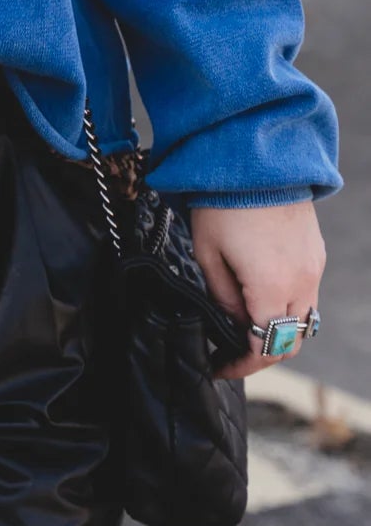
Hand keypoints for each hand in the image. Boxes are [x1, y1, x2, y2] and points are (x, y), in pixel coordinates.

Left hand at [190, 201, 325, 381]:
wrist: (256, 158)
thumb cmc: (223, 202)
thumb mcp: (208, 253)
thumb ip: (223, 296)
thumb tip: (235, 321)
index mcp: (271, 287)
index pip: (264, 347)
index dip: (240, 366)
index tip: (218, 367)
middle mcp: (301, 283)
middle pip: (289, 341)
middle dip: (261, 354)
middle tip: (230, 351)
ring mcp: (314, 267)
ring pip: (302, 320)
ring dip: (277, 330)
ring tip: (244, 324)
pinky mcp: (317, 252)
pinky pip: (307, 294)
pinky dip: (287, 305)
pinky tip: (261, 295)